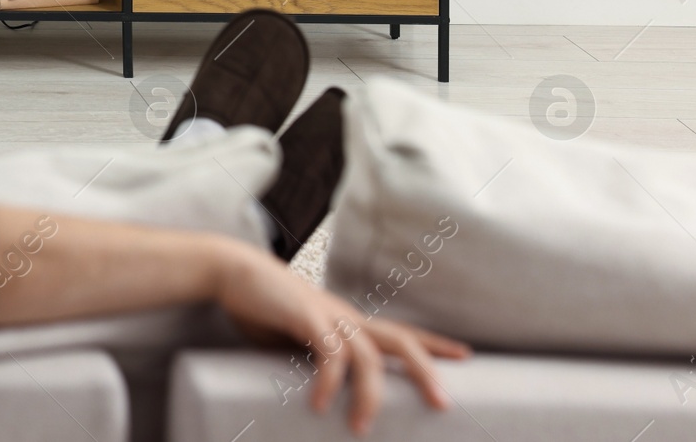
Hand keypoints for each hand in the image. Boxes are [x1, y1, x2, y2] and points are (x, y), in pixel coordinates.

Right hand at [215, 240, 470, 435]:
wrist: (230, 270)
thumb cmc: (259, 304)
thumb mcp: (292, 336)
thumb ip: (309, 355)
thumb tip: (317, 387)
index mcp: (346, 321)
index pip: (399, 332)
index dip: (432, 344)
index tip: (464, 355)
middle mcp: (345, 316)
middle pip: (400, 340)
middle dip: (426, 370)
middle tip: (444, 404)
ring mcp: (327, 315)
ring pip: (369, 355)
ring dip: (370, 395)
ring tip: (361, 428)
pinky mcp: (305, 317)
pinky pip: (328, 354)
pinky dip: (328, 382)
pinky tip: (317, 405)